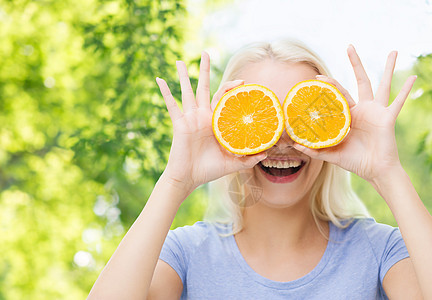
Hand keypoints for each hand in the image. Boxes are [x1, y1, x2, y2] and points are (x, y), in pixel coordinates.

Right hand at [156, 52, 266, 196]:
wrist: (189, 178)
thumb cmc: (209, 170)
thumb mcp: (232, 164)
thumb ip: (248, 158)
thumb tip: (266, 154)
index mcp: (215, 121)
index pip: (224, 98)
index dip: (232, 88)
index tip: (242, 81)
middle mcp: (202, 116)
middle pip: (204, 87)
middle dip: (206, 70)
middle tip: (206, 52)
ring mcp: (190, 118)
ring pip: (187, 92)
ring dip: (183, 76)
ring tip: (180, 61)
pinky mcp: (180, 124)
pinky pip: (172, 106)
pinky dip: (165, 92)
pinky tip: (159, 79)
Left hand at [293, 45, 415, 182]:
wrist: (375, 171)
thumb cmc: (356, 162)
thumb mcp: (333, 154)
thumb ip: (315, 149)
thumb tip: (294, 145)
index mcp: (351, 115)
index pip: (339, 95)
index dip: (330, 85)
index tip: (317, 77)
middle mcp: (365, 109)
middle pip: (360, 81)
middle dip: (355, 63)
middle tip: (349, 46)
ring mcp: (378, 112)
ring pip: (383, 85)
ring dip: (388, 68)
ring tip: (394, 51)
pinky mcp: (388, 118)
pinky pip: (398, 102)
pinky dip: (406, 90)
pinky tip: (414, 77)